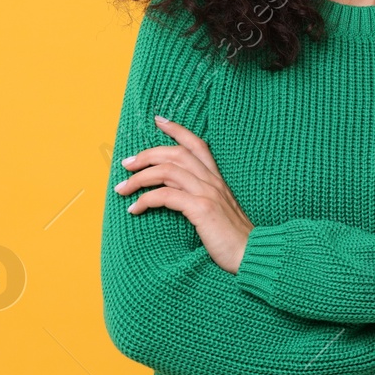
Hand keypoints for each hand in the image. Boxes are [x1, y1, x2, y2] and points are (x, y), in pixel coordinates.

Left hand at [116, 115, 253, 272]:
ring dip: (139, 178)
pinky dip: (145, 199)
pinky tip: (135, 209)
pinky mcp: (201, 208)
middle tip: (126, 163)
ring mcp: (208, 193)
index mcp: (217, 179)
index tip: (158, 121)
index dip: (177, 130)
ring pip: (166, 171)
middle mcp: (213, 181)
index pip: (197, 144)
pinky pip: (165, 195)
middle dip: (147, 155)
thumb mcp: (220, 211)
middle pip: (175, 153)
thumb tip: (177, 196)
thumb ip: (203, 199)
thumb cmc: (234, 238)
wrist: (252, 254)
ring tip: (122, 188)